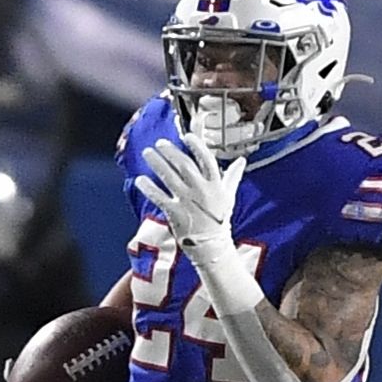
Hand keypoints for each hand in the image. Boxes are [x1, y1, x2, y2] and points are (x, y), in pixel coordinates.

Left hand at [141, 132, 241, 266]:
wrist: (212, 246)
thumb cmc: (220, 218)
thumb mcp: (229, 195)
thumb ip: (233, 176)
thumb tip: (242, 160)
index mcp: (215, 184)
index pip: (206, 160)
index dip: (197, 146)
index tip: (187, 136)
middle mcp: (201, 191)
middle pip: (184, 165)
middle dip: (171, 152)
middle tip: (160, 142)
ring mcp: (187, 201)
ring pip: (169, 177)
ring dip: (157, 163)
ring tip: (147, 152)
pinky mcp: (175, 213)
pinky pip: (159, 197)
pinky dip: (148, 188)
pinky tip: (140, 179)